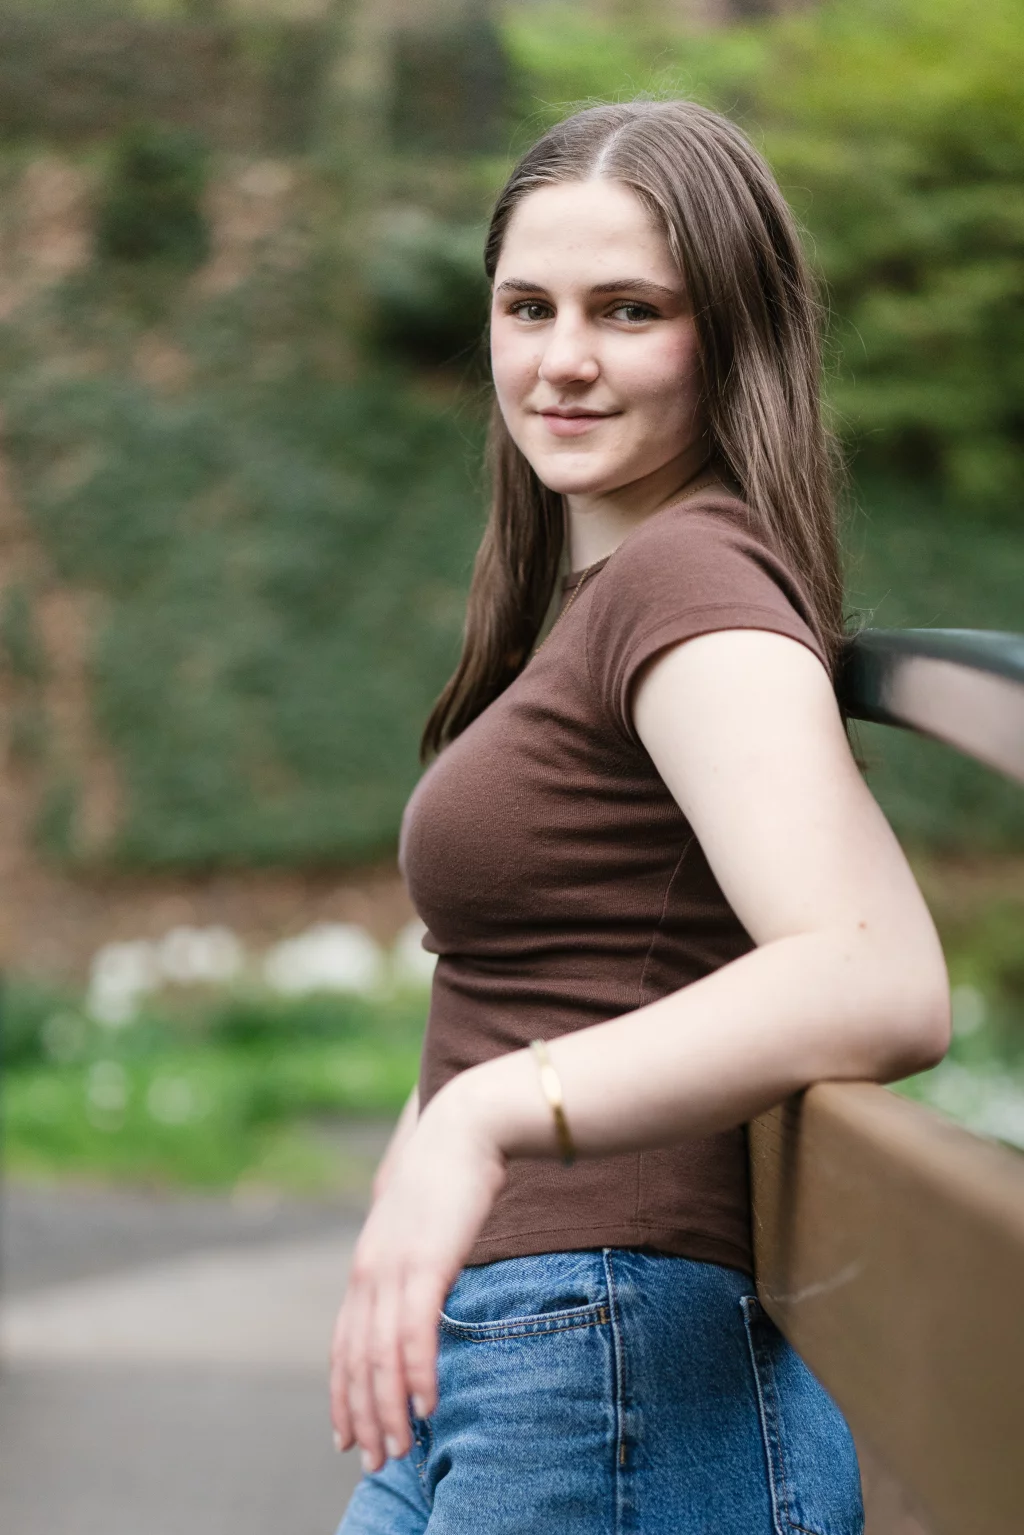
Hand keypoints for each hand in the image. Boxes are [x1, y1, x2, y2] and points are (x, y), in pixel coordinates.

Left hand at [329, 1081, 506, 1470]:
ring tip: (400, 1447)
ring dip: (389, 1408)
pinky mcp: (426, 1262)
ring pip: (381, 1356)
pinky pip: (415, 1332)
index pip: (343, 1342)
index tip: (346, 1435)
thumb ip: (413, 1254)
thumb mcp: (421, 1221)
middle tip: (374, 1461)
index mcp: (367, 1262)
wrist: (467, 1124)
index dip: (342, 1392)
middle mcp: (370, 1269)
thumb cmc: (452, 1170)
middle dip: (363, 1415)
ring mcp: (394, 1266)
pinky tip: (427, 1404)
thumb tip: (422, 1279)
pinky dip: (418, 1374)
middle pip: (356, 1359)